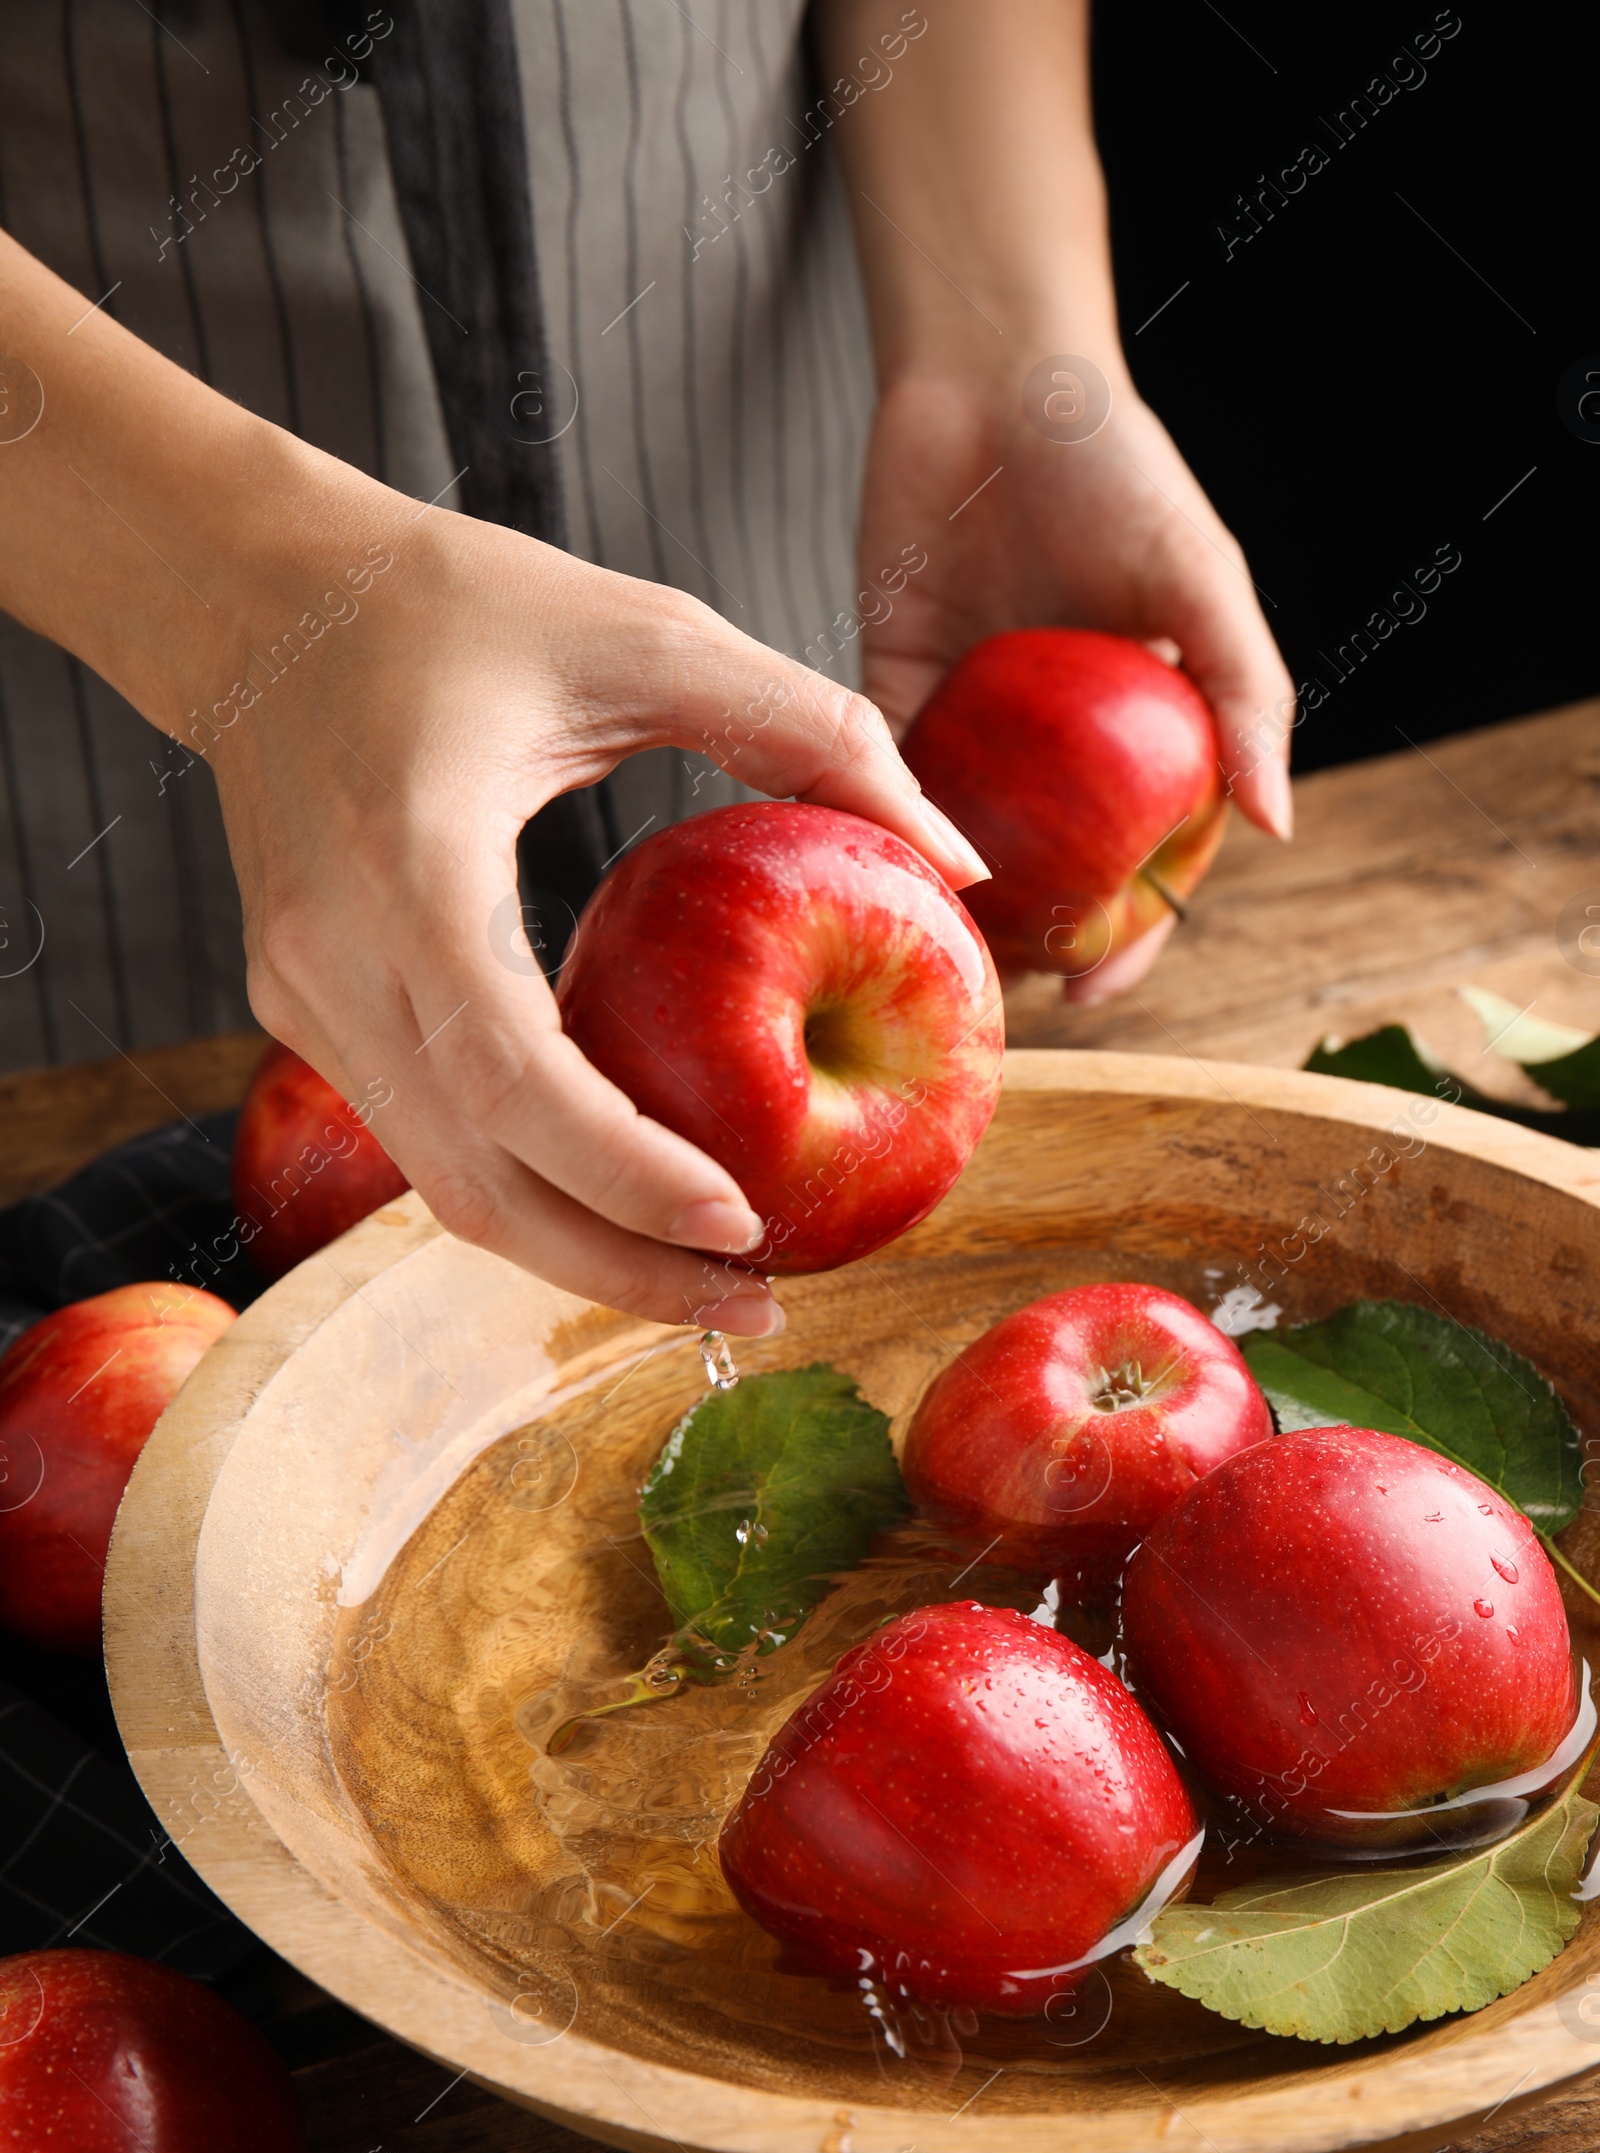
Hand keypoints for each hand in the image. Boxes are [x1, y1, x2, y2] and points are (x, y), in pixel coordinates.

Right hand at [0, 225, 988, 1334]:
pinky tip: (629, 1196)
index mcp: (409, 863)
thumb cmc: (453, 602)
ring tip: (713, 1278)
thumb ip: (811, 730)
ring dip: (578, 1253)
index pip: (512, 1075)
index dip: (625, 1175)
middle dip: (618, 1271)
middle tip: (759, 1302)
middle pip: (474, 1185)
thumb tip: (955, 859)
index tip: (743, 1223)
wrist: (255, 600)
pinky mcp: (303, 1015)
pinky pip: (427, 1139)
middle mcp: (333, 961)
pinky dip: (531, 1187)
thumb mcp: (647, 631)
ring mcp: (302, 1003)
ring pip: (444, 1189)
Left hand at [853, 358, 1295, 995]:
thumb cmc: (1119, 466)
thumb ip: (1247, 696)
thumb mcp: (1202, 580)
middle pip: (1049, 876)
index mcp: (1145, 731)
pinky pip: (880, 781)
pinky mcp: (893, 690)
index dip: (1130, 934)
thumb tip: (1277, 826)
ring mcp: (978, 726)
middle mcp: (1062, 746)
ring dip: (951, 914)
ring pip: (963, 848)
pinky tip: (871, 882)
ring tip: (935, 971)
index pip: (1148, 860)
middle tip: (1003, 1003)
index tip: (1096, 989)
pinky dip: (879, 831)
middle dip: (1030, 947)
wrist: (992, 379)